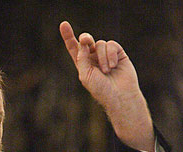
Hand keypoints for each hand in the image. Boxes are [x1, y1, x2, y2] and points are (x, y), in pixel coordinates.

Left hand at [59, 21, 154, 151]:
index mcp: (83, 64)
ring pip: (99, 44)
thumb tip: (83, 42)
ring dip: (102, 57)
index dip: (69, 36)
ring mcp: (106, 55)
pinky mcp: (118, 53)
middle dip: (85, 39)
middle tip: (85, 40)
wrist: (119, 95)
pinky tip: (113, 65)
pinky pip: (111, 44)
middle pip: (86, 41)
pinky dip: (111, 54)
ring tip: (106, 71)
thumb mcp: (86, 75)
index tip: (64, 24)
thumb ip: (82, 58)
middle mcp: (93, 58)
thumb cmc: (101, 89)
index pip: (74, 48)